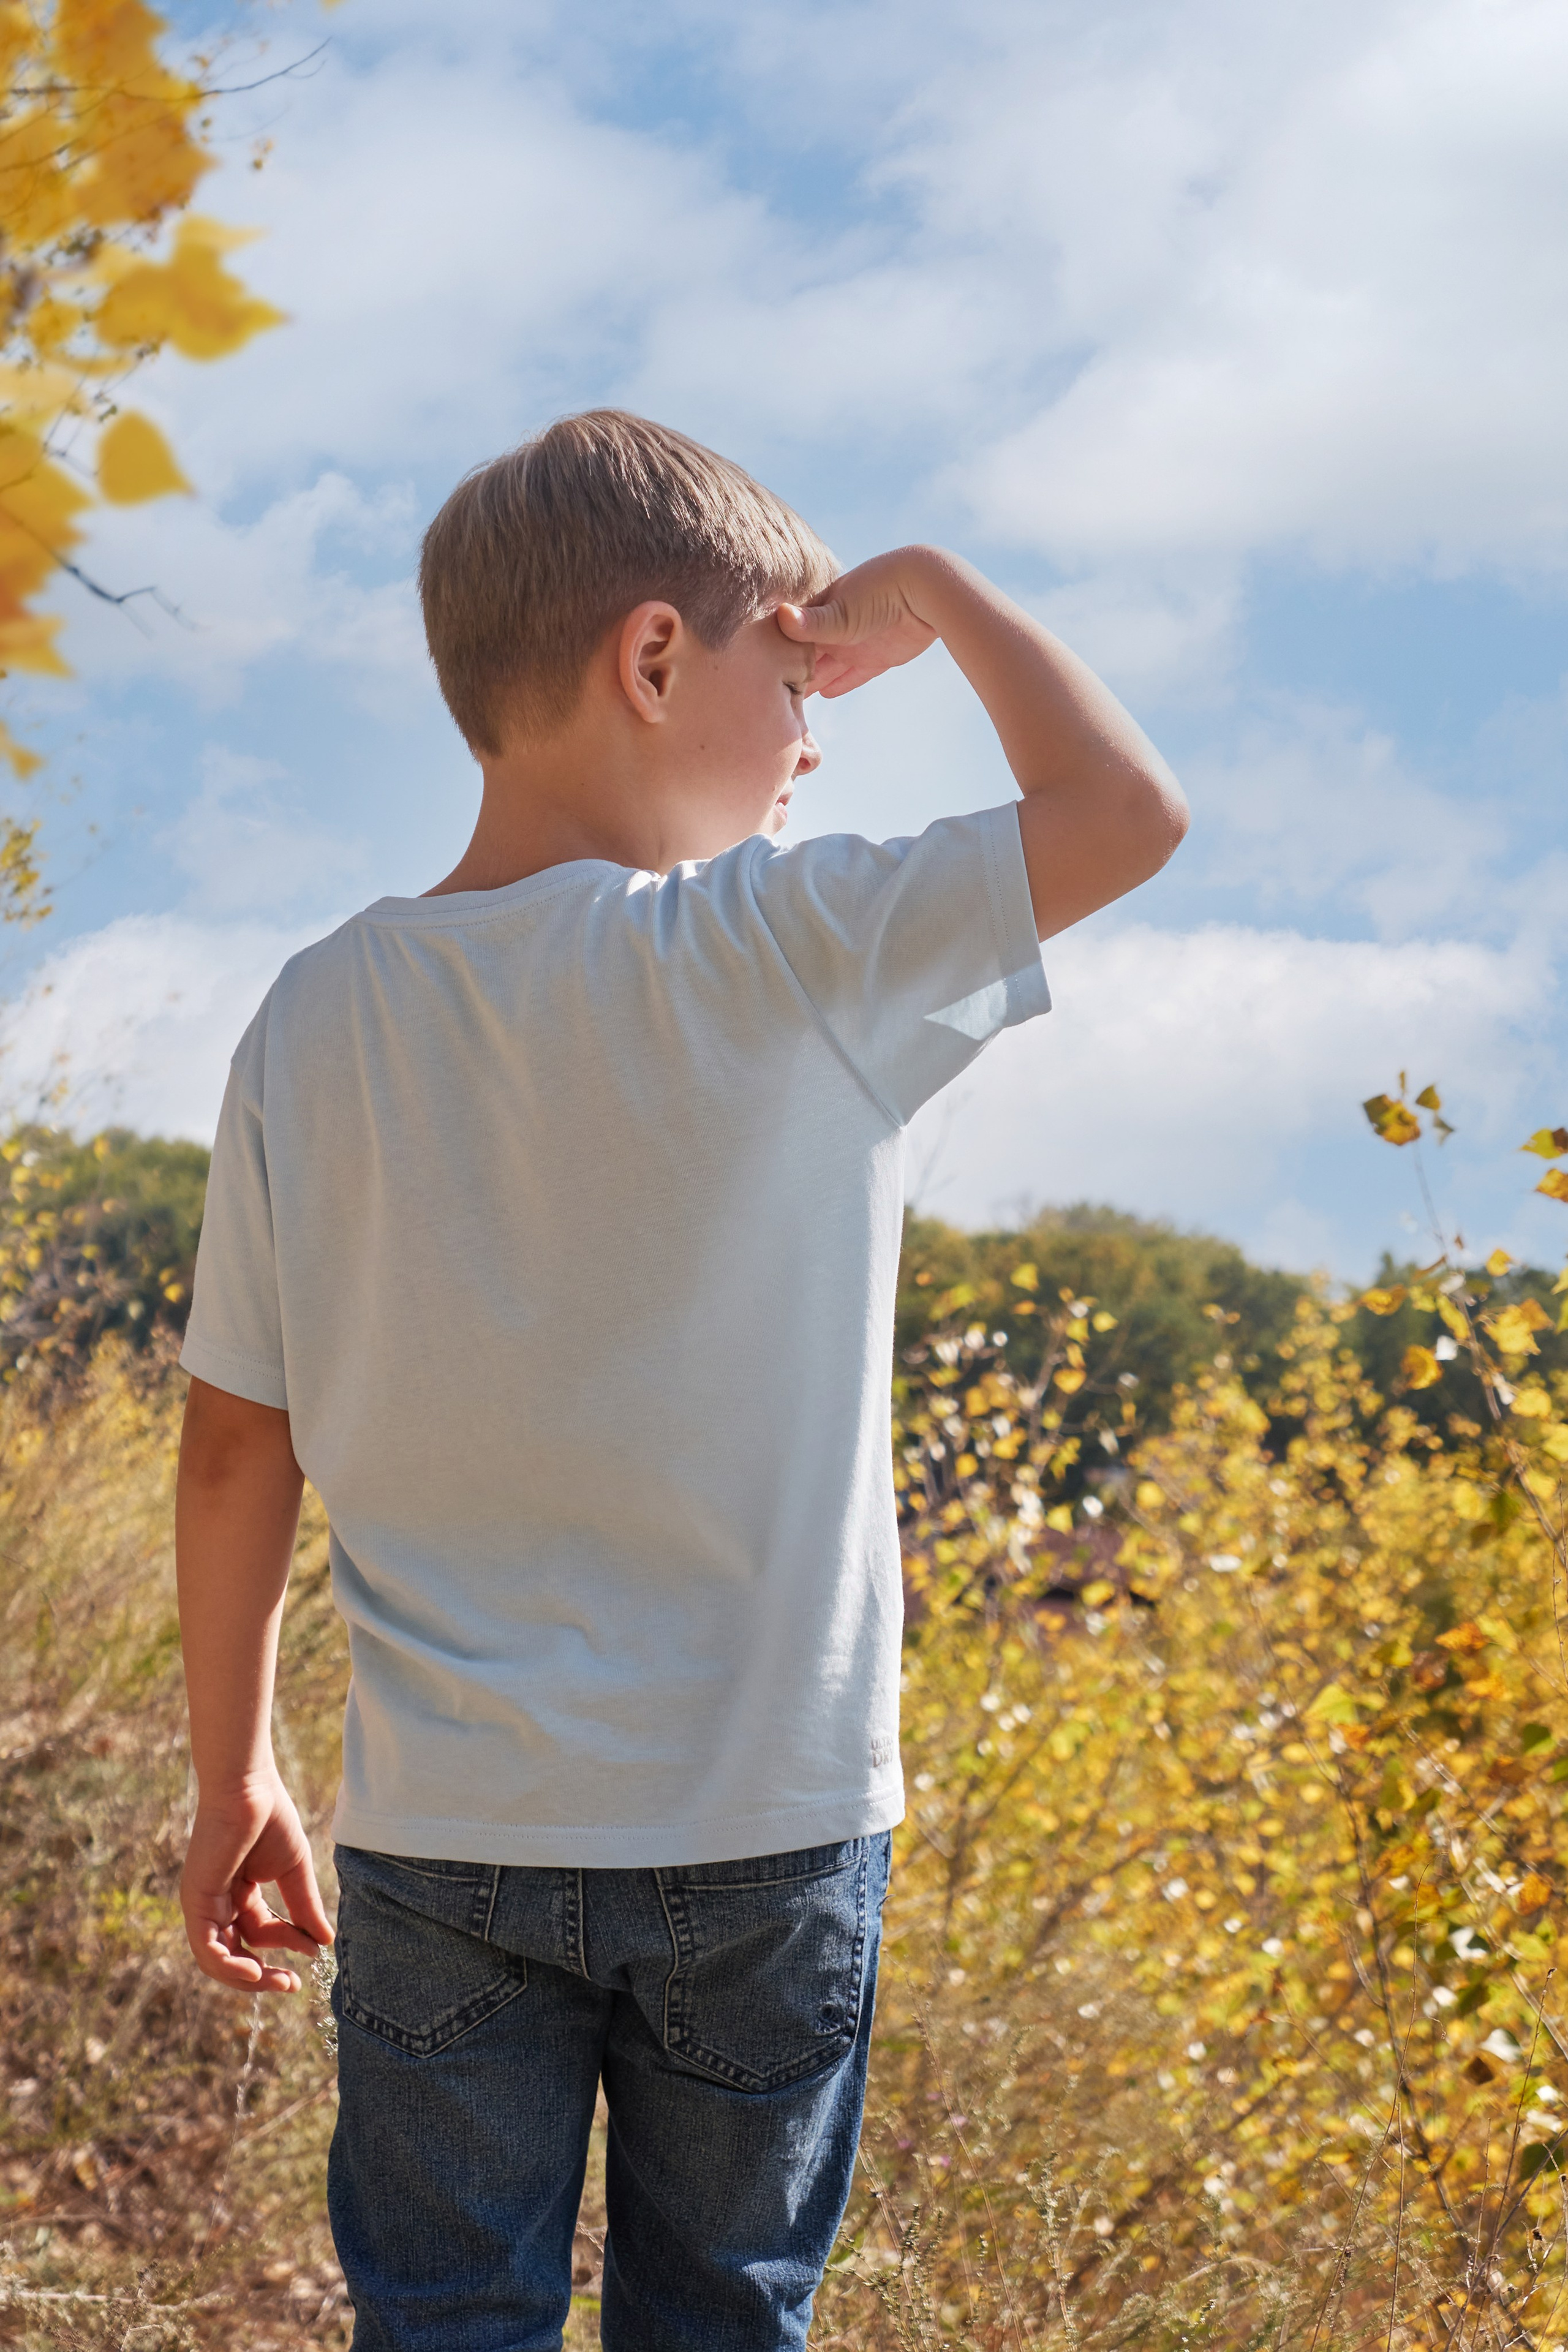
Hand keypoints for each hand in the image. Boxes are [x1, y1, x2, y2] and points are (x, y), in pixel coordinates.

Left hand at [181, 1768, 332, 1993]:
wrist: (249, 1788)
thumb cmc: (270, 1819)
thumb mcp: (294, 1871)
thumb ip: (305, 1906)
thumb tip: (325, 1941)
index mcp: (239, 1895)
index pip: (261, 1933)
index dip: (288, 1944)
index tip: (313, 1951)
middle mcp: (217, 1904)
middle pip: (236, 1954)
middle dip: (263, 1975)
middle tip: (290, 1985)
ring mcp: (204, 1905)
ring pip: (217, 1959)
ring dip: (245, 1977)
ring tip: (274, 1982)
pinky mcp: (195, 1902)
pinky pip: (206, 1947)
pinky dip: (227, 1965)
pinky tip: (253, 1970)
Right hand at [777, 548, 940, 698]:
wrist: (925, 590)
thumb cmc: (879, 592)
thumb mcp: (841, 611)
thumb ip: (811, 623)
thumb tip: (780, 617)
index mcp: (820, 613)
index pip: (789, 638)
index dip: (774, 655)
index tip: (754, 675)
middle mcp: (834, 628)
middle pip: (806, 656)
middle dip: (790, 674)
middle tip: (767, 699)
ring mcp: (856, 643)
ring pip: (828, 668)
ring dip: (813, 684)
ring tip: (790, 705)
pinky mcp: (878, 657)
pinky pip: (854, 675)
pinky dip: (842, 684)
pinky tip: (826, 695)